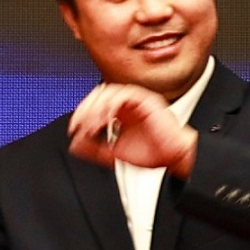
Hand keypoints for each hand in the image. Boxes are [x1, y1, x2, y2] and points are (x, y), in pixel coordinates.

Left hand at [67, 83, 196, 175]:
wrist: (174, 158)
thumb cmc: (153, 154)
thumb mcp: (113, 154)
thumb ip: (94, 148)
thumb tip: (75, 143)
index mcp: (121, 113)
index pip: (96, 103)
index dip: (82, 112)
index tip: (74, 128)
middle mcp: (128, 104)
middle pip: (100, 94)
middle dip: (86, 108)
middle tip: (79, 124)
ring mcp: (138, 100)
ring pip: (110, 91)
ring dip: (97, 107)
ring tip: (92, 125)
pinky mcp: (147, 100)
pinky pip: (125, 95)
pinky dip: (111, 105)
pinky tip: (105, 119)